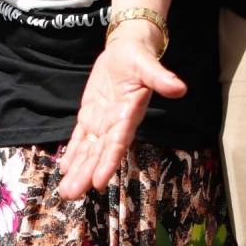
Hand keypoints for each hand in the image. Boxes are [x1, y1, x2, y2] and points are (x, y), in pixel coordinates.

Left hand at [57, 26, 186, 199]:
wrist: (127, 49)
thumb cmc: (139, 56)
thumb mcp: (148, 63)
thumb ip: (161, 77)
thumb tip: (180, 88)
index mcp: (129, 114)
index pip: (118, 143)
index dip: (108, 162)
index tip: (98, 182)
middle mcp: (115, 123)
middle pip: (99, 153)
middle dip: (86, 174)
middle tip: (71, 195)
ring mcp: (102, 122)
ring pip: (88, 150)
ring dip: (77, 170)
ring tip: (66, 192)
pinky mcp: (90, 115)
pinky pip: (80, 138)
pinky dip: (72, 153)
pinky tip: (64, 169)